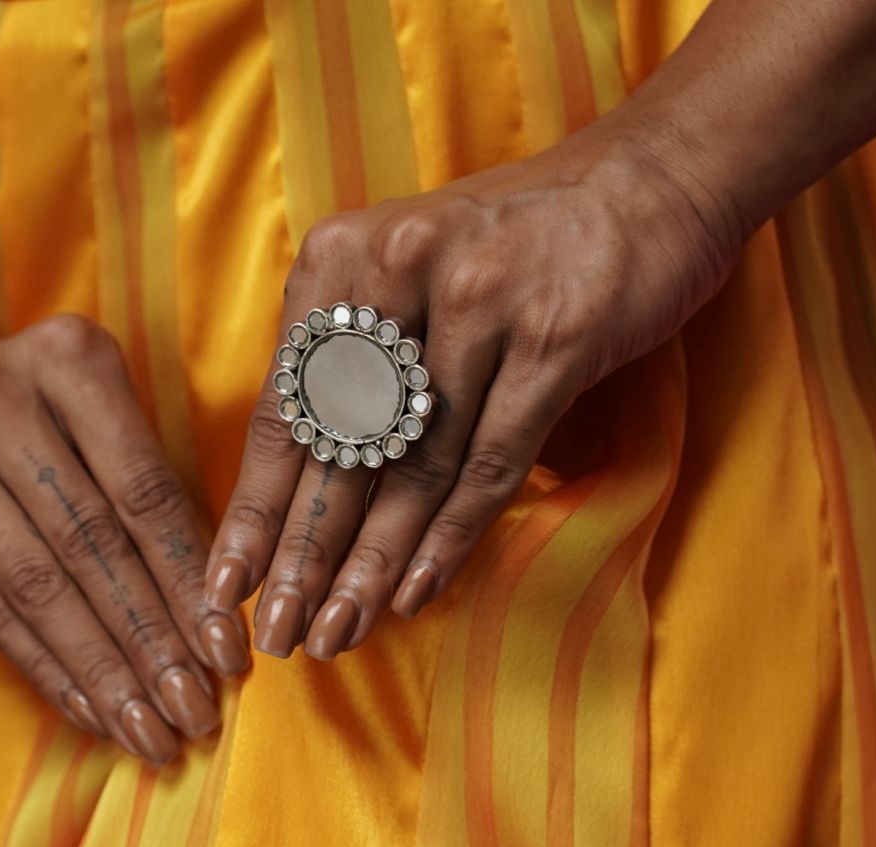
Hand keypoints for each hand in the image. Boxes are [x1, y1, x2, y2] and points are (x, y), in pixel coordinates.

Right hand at [0, 314, 250, 765]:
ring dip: (102, 670)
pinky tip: (91, 710)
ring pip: (36, 586)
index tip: (231, 651)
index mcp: (66, 357)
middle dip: (152, 639)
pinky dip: (45, 666)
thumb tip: (219, 614)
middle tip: (198, 710)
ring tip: (151, 730)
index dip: (190, 578)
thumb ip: (150, 485)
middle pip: (90, 543)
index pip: (143, 489)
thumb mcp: (96, 405)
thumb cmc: (36, 410)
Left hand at [206, 125, 744, 659]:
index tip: (225, 588)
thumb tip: (301, 487)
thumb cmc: (515, 241)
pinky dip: (450, 533)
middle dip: (304, 555)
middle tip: (283, 636)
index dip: (254, 507)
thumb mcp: (407, 272)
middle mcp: (395, 268)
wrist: (650, 181)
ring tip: (341, 633)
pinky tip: (418, 588)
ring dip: (372, 563)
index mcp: (339, 257)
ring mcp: (477, 298)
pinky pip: (489, 459)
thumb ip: (352, 355)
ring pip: (410, 464)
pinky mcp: (554, 333)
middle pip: (336, 446)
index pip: (280, 408)